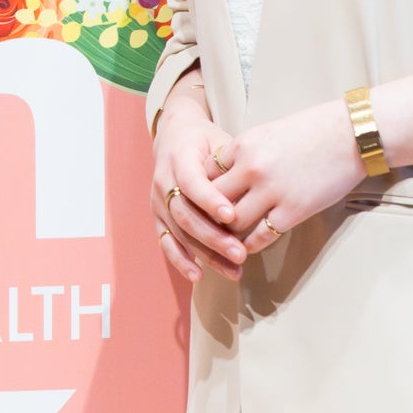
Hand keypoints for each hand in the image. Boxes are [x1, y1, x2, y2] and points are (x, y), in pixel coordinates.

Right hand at [150, 93, 248, 283]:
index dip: (210, 200)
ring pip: (179, 232)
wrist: (175, 136)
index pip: (192, 182)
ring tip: (233, 269)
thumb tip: (255, 189)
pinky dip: (180, 260)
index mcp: (178, 158)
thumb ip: (232, 165)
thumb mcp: (220, 142)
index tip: (232, 215)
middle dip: (213, 236)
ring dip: (205, 254)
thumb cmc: (206, 141)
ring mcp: (157, 201)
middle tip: (240, 253)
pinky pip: (166, 242)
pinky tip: (198, 276)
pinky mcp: (158, 216)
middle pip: (185, 213)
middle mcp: (162, 181)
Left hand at [216, 98, 367, 253]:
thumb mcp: (268, 133)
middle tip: (207, 227)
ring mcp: (272, 191)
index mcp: (243, 145)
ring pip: (232, 222)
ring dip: (227, 234)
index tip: (204, 201)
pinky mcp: (294, 211)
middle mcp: (252, 168)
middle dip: (208, 215)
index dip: (202, 190)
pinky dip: (249, 245)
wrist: (352, 135)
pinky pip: (260, 236)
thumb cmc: (312, 130)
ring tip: (226, 240)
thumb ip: (244, 153)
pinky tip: (248, 247)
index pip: (205, 175)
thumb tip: (226, 173)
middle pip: (213, 200)